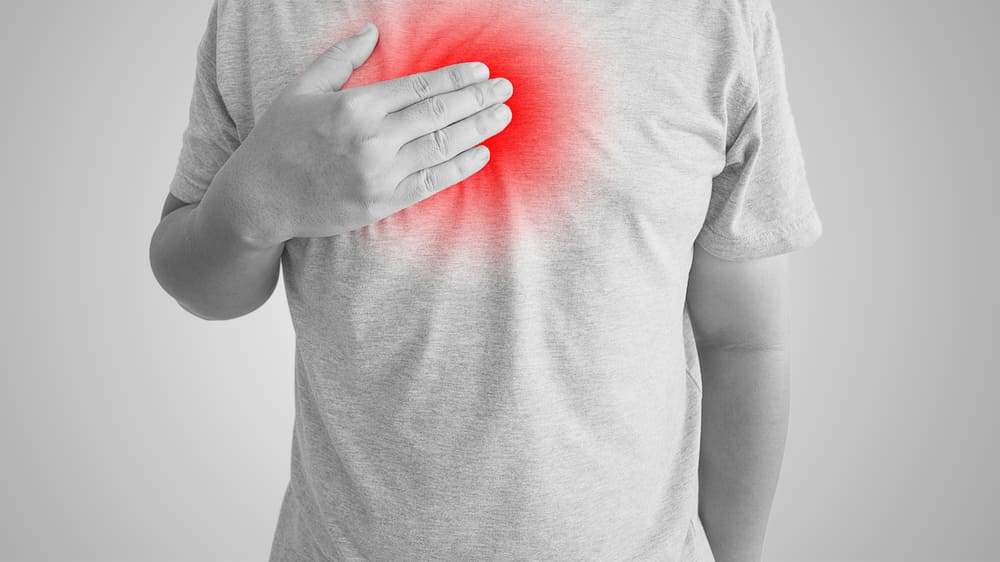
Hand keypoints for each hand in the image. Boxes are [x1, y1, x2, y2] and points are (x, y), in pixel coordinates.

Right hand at [235, 22, 513, 243]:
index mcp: (355, 105)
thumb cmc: (277, 140)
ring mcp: (379, 173)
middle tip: (506, 89)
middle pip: (440, 113)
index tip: (481, 70)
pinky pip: (432, 182)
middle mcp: (371, 138)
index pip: (420, 87)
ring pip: (442, 145)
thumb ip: (340, 59)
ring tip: (502, 115)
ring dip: (478, 129)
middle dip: (479, 98)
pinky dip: (460, 167)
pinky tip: (481, 153)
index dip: (457, 77)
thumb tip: (374, 32)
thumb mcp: (301, 89)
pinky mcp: (382, 202)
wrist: (259, 198)